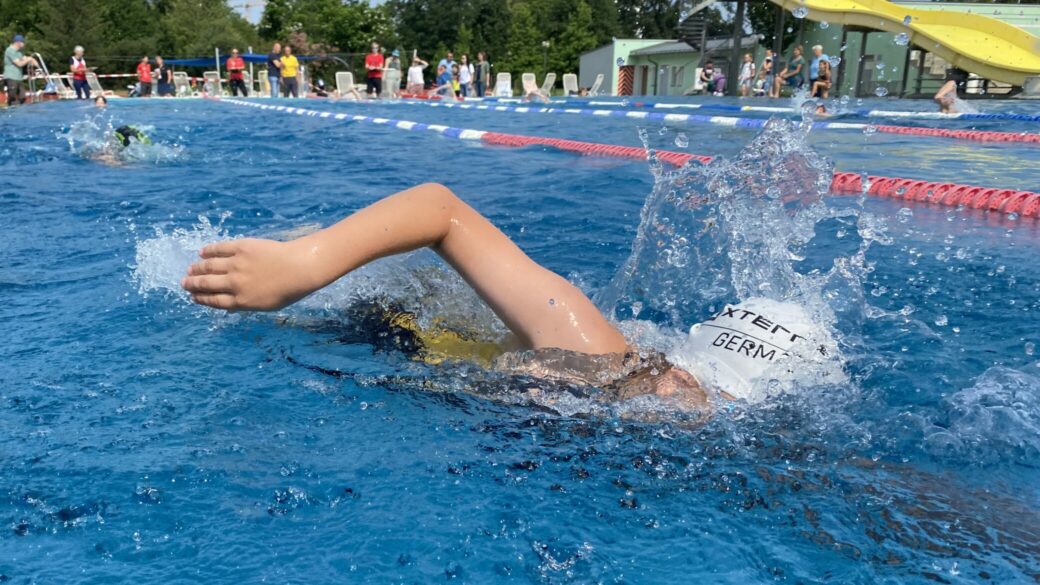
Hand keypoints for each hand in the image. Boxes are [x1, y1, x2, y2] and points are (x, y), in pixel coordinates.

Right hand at [181, 238, 319, 310]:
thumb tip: (230, 304)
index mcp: (241, 301)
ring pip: (209, 267)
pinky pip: (219, 249)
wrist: (300, 268)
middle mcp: (234, 284)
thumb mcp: (266, 305)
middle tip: (184, 282)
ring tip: (191, 269)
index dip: (200, 298)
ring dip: (197, 268)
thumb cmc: (288, 289)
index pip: (213, 301)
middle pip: (206, 284)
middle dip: (192, 284)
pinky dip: (208, 251)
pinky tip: (202, 252)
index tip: (192, 296)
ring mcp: (236, 265)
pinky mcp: (241, 248)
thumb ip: (247, 303)